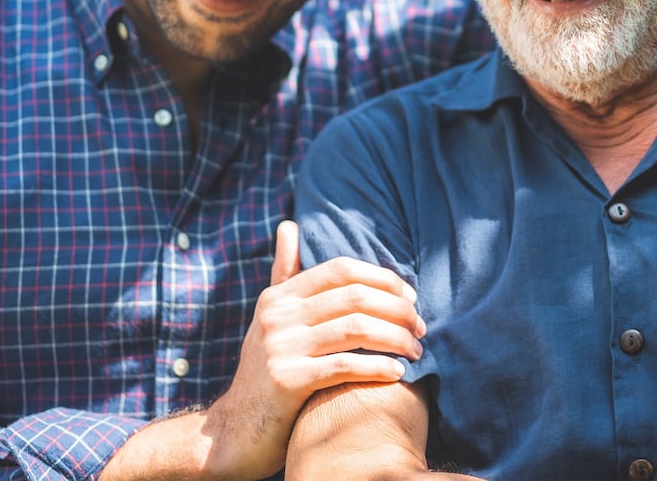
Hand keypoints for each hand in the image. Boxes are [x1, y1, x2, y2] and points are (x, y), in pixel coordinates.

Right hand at [100, 221, 424, 479]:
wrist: (235, 431)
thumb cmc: (265, 370)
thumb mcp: (270, 317)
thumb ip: (284, 272)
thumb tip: (289, 225)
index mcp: (280, 296)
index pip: (341, 269)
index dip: (381, 278)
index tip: (410, 296)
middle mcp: (278, 315)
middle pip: (354, 297)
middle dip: (396, 309)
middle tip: (421, 327)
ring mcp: (279, 347)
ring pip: (354, 329)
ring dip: (395, 337)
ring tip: (416, 349)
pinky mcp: (286, 381)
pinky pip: (343, 365)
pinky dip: (377, 366)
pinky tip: (398, 372)